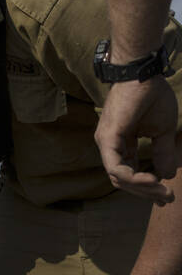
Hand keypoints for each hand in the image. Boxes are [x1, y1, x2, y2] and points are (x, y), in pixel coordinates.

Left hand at [95, 77, 177, 203]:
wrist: (145, 76)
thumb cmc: (153, 98)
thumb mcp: (162, 132)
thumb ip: (161, 154)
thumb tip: (167, 175)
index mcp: (121, 144)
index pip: (129, 173)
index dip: (146, 187)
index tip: (165, 196)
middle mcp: (109, 146)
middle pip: (123, 180)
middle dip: (146, 192)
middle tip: (167, 198)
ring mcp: (106, 143)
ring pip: (118, 178)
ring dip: (142, 188)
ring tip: (162, 191)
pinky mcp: (107, 138)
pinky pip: (115, 167)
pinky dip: (133, 178)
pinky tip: (151, 179)